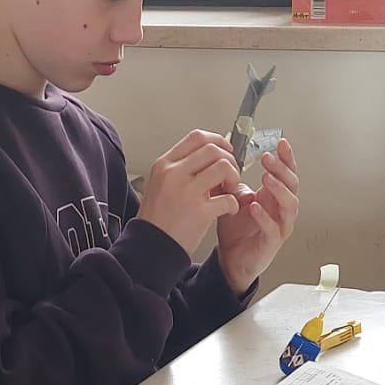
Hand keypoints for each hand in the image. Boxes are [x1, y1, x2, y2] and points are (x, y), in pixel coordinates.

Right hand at [140, 130, 240, 257]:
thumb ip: (180, 169)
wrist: (150, 247)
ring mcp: (187, 192)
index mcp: (164, 165)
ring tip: (230, 190)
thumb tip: (208, 158)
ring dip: (234, 177)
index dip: (217, 141)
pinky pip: (228, 198)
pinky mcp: (200, 212)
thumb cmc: (157, 219)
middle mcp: (174, 174)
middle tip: (231, 174)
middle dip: (229, 160)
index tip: (226, 150)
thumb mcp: (159, 184)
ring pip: (224, 167)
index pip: (196, 137)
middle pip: (213, 149)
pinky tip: (229, 210)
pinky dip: (234, 203)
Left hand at [215, 137, 299, 295]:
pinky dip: (265, 217)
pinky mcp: (272, 243)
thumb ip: (230, 180)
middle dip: (282, 169)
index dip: (286, 157)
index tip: (281, 142)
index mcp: (273, 196)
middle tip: (269, 158)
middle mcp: (281, 209)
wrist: (229, 259)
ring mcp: (280, 226)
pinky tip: (256, 206)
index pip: (286, 172)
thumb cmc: (235, 230)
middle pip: (292, 184)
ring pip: (290, 205)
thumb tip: (221, 157)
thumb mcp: (231, 198)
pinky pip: (273, 228)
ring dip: (279, 189)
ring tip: (267, 178)